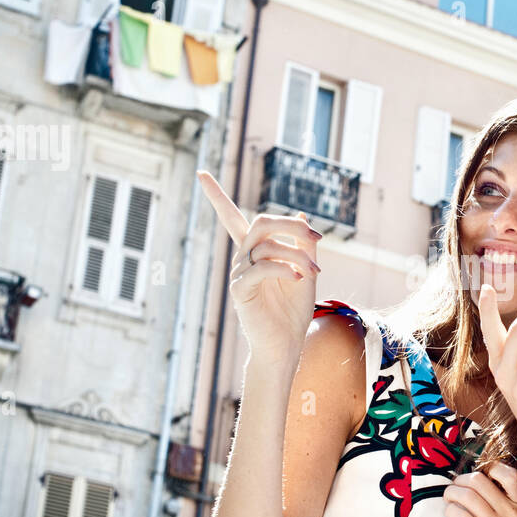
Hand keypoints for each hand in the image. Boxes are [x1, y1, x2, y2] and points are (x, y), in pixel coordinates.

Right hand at [196, 170, 320, 358]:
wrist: (286, 343)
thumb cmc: (293, 310)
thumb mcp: (306, 271)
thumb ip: (303, 244)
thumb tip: (302, 215)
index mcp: (256, 251)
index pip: (232, 217)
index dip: (216, 196)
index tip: (201, 173)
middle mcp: (243, 258)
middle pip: (261, 223)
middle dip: (291, 226)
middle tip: (315, 240)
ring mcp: (239, 273)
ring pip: (267, 246)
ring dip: (296, 255)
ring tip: (313, 273)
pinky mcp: (240, 290)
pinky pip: (261, 267)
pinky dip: (284, 268)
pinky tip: (297, 278)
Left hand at [443, 463, 516, 516]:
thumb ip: (499, 500)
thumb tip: (472, 478)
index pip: (509, 474)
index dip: (488, 470)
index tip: (473, 480)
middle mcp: (515, 514)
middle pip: (479, 482)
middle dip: (460, 482)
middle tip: (452, 489)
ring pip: (468, 497)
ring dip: (451, 495)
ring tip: (448, 500)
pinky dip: (451, 512)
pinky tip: (451, 515)